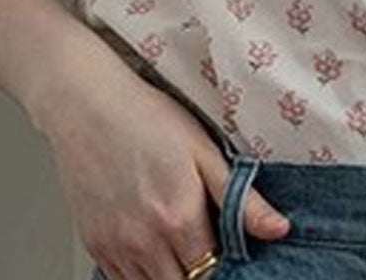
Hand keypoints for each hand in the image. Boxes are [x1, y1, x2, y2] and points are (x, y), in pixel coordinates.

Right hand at [39, 67, 289, 279]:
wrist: (86, 104)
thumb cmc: (146, 116)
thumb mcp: (203, 149)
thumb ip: (241, 198)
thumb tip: (280, 230)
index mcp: (179, 218)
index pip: (212, 270)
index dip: (226, 263)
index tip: (228, 246)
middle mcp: (145, 241)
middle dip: (198, 270)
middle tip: (204, 243)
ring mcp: (115, 246)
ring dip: (169, 273)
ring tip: (178, 242)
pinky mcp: (94, 244)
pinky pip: (120, 279)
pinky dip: (140, 272)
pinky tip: (150, 246)